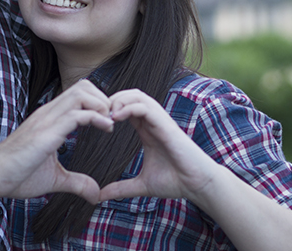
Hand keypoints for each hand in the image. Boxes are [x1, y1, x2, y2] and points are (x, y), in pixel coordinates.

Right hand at [0, 80, 112, 202]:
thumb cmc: (16, 175)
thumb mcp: (54, 179)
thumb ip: (77, 182)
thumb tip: (96, 194)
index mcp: (50, 118)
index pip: (80, 93)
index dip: (99, 102)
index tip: (110, 122)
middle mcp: (49, 113)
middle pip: (84, 86)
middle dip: (104, 99)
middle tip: (112, 120)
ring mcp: (47, 119)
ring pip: (82, 93)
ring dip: (102, 105)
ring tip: (110, 124)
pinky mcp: (46, 132)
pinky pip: (76, 114)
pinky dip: (96, 117)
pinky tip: (106, 129)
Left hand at [98, 89, 219, 203]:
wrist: (196, 185)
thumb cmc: (175, 181)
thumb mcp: (141, 185)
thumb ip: (121, 188)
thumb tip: (100, 197)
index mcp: (147, 130)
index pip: (126, 107)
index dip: (109, 109)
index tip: (95, 122)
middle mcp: (153, 121)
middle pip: (130, 95)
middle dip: (111, 99)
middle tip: (97, 115)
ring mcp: (160, 121)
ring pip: (137, 95)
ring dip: (119, 100)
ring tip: (106, 114)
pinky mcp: (166, 125)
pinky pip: (146, 107)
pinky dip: (129, 107)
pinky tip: (116, 118)